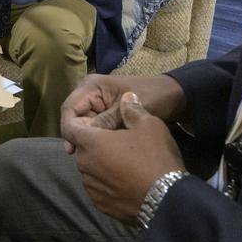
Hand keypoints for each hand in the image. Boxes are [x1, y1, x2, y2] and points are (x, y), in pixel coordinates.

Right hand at [60, 73, 187, 152]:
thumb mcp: (127, 111)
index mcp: (92, 86)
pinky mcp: (104, 113)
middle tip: (77, 155)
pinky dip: (95, 137)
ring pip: (83, 124)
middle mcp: (90, 93)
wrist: (172, 97)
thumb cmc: (152, 97)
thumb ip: (105, 122)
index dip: (68, 127)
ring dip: (85, 137)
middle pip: (74, 116)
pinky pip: (94, 127)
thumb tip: (86, 137)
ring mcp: (97, 103)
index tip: (72, 147)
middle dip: (76, 134)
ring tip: (87, 155)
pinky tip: (97, 151)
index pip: (70, 108)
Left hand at [63, 92, 185, 224]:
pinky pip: (99, 189)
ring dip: (101, 165)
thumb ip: (132, 109)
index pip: (70, 129)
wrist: (167, 199)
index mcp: (91, 143)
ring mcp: (92, 188)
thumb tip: (127, 97)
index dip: (80, 123)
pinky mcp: (101, 205)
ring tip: (125, 165)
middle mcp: (85, 166)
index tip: (96, 123)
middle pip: (83, 150)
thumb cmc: (155, 158)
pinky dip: (108, 184)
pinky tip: (126, 182)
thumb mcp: (149, 124)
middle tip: (119, 144)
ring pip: (91, 170)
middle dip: (96, 145)